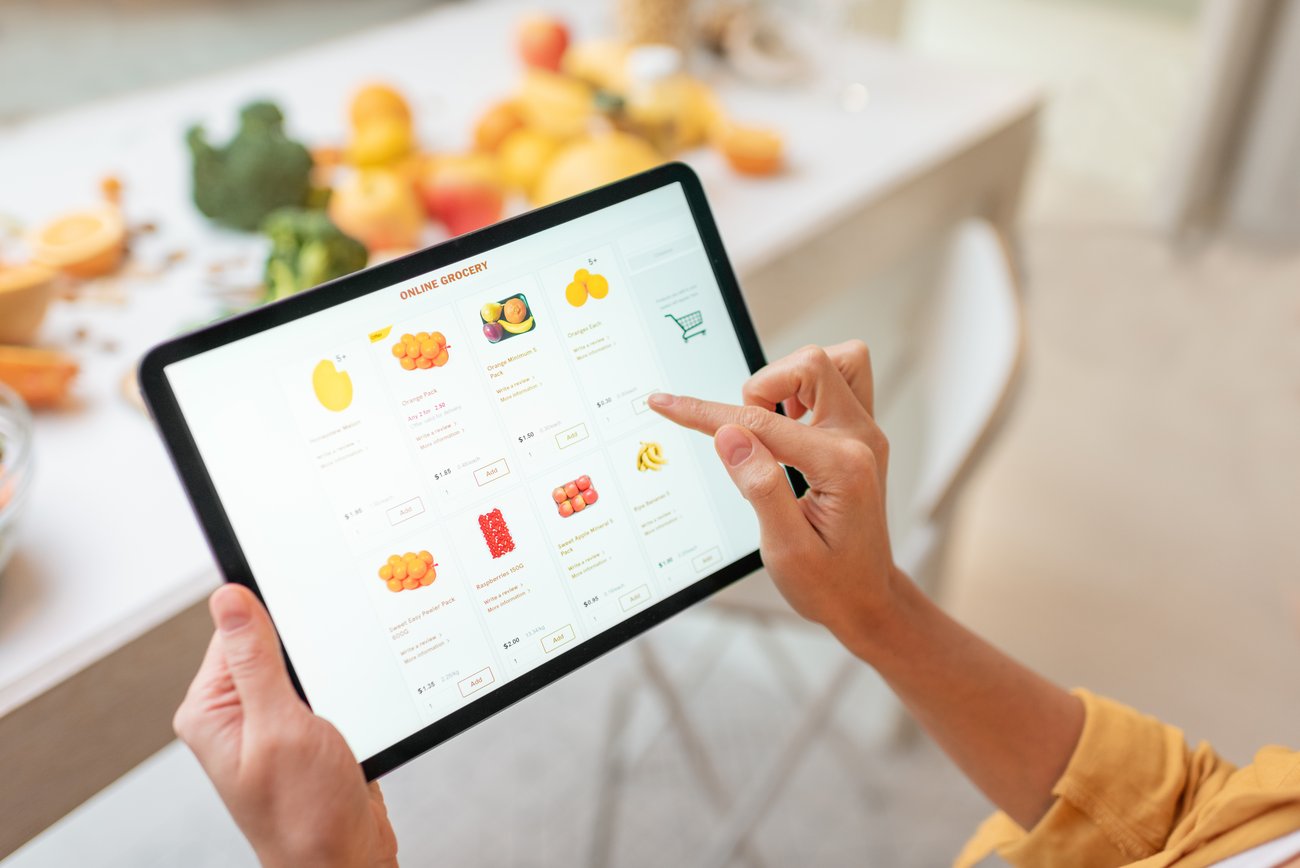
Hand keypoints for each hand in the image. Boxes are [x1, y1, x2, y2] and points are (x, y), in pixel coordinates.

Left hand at [175, 584, 398, 867]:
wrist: (344, 860)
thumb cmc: (305, 814)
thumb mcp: (279, 727)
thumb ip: (254, 661)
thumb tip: (229, 597)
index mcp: (211, 709)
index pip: (237, 629)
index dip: (276, 613)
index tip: (310, 609)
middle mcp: (234, 714)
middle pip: (272, 643)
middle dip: (309, 648)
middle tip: (329, 676)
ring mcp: (269, 724)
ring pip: (303, 665)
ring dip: (330, 671)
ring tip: (341, 702)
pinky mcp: (301, 732)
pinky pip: (321, 687)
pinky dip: (343, 687)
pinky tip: (354, 707)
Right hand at [649, 341, 898, 650]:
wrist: (867, 600)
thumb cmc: (829, 583)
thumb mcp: (786, 549)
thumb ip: (760, 487)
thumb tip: (728, 435)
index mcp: (842, 466)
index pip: (761, 423)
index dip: (706, 414)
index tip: (667, 404)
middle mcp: (861, 438)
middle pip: (810, 365)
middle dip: (762, 390)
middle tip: (746, 438)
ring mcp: (865, 432)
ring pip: (833, 361)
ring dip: (789, 382)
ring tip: (770, 427)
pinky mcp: (860, 434)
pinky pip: (839, 380)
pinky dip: (805, 391)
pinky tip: (789, 429)